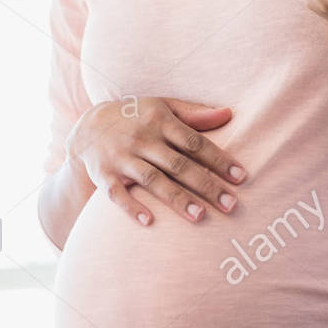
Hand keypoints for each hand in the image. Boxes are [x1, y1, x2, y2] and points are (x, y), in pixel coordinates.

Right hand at [65, 97, 246, 226]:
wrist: (87, 126)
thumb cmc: (135, 117)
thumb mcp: (162, 106)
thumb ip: (194, 114)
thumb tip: (229, 114)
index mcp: (159, 121)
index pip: (194, 142)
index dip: (218, 160)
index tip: (240, 178)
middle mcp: (141, 139)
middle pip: (178, 164)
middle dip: (206, 185)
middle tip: (231, 206)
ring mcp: (121, 158)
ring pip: (152, 180)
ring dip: (176, 198)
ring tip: (200, 216)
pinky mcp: (103, 175)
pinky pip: (116, 193)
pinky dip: (131, 207)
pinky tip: (149, 221)